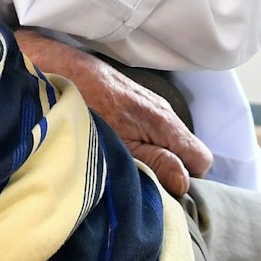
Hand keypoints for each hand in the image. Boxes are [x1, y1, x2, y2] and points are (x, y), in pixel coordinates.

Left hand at [14, 29, 211, 195]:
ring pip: (168, 140)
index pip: (202, 160)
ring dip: (154, 156)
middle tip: (142, 180)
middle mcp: (164, 111)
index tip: (165, 189)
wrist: (58, 70)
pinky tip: (118, 146)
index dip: (187, 179)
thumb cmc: (87, 109)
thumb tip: (185, 184)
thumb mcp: (121, 146)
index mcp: (166, 124)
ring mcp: (149, 104)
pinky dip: (141, 142)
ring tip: (126, 165)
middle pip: (186, 152)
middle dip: (171, 170)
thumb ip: (156, 163)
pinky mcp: (134, 101)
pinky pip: (151, 129)